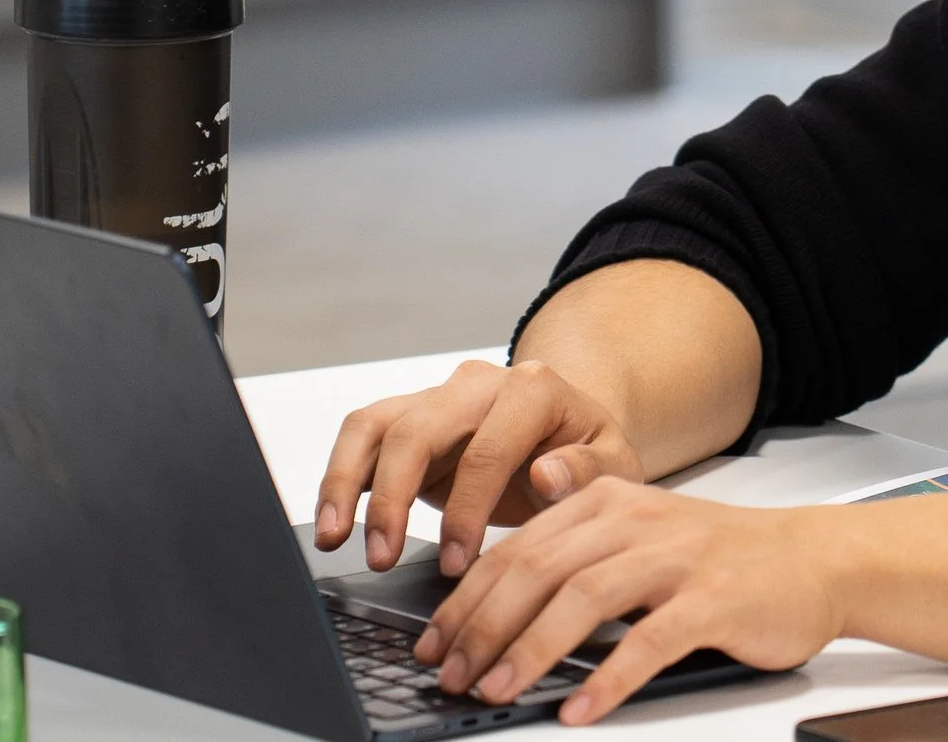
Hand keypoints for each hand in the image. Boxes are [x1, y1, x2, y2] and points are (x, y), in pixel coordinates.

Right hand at [314, 359, 644, 574]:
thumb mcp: (614, 466)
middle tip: (384, 557)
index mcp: (534, 389)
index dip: (468, 508)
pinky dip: (340, 477)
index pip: (489, 447)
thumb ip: (588, 471)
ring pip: (376, 424)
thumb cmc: (591, 454)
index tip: (457, 563)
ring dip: (349, 482)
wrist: (571, 432)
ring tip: (336, 539)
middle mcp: (478, 384)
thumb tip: (548, 474)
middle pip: (419, 428)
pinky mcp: (409, 419)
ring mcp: (438, 397)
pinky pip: (362, 437)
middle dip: (394, 496)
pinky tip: (333, 523)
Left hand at [414, 476, 841, 724]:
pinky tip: (579, 708)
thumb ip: (574, 555)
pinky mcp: (713, 599)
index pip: (518, 547)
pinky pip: (649, 641)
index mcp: (607, 501)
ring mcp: (677, 558)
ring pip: (583, 598)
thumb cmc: (720, 560)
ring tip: (497, 689)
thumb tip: (492, 598)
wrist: (812, 561)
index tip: (434, 643)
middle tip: (450, 674)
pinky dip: (607, 678)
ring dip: (530, 649)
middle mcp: (636, 520)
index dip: (468, 598)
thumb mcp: (638, 538)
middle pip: (539, 569)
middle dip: (483, 626)